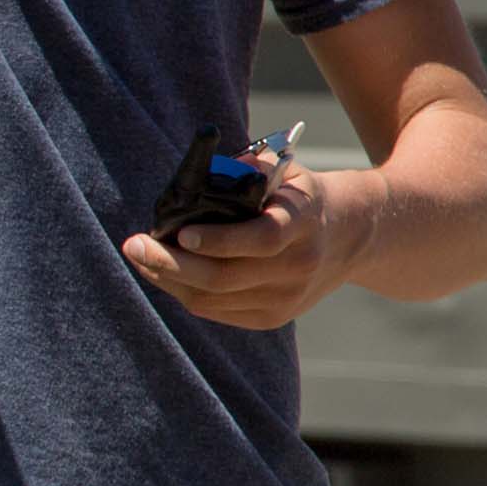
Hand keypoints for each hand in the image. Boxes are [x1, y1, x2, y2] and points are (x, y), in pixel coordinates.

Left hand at [123, 164, 384, 331]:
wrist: (353, 235)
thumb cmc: (301, 197)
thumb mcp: (286, 173)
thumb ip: (248, 169)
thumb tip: (202, 172)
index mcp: (304, 221)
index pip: (262, 239)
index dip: (219, 240)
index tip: (180, 233)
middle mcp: (298, 265)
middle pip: (224, 277)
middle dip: (170, 264)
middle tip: (133, 245)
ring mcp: (287, 297)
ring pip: (213, 299)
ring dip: (168, 279)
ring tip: (141, 257)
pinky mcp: (273, 317)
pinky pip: (217, 310)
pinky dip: (184, 293)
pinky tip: (163, 274)